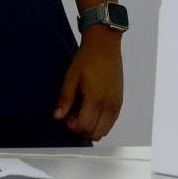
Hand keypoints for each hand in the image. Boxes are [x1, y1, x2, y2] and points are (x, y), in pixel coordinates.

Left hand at [52, 26, 123, 140]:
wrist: (105, 44)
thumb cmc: (87, 58)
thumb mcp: (71, 77)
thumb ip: (65, 99)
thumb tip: (58, 116)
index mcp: (96, 99)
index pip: (85, 127)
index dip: (72, 125)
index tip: (67, 115)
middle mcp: (109, 105)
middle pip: (96, 133)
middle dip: (82, 129)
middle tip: (74, 114)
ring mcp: (117, 103)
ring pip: (105, 129)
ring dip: (92, 126)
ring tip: (83, 109)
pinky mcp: (120, 100)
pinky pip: (111, 121)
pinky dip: (101, 121)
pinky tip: (92, 106)